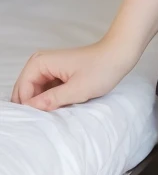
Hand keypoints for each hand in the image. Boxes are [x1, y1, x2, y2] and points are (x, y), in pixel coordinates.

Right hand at [10, 39, 136, 110]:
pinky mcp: (56, 73)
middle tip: (49, 119)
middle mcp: (39, 62)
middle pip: (24, 92)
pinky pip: (44, 91)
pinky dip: (49, 101)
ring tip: (56, 113)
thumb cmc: (101, 69)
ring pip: (34, 93)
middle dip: (32, 106)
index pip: (22, 91)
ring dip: (42, 105)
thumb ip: (52, 100)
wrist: (118, 55)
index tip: (44, 120)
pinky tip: (60, 108)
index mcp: (40, 62)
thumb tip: (31, 109)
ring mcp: (47, 68)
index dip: (30, 108)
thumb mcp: (77, 89)